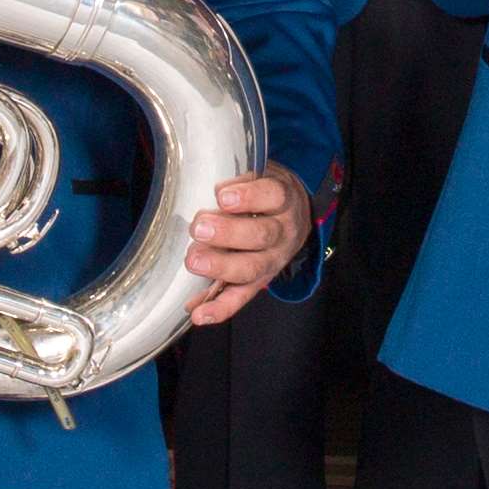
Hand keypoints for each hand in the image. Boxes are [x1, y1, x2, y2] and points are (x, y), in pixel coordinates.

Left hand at [183, 158, 313, 328]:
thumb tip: (210, 190)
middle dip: (228, 233)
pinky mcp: (260, 281)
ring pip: (252, 268)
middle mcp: (282, 232)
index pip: (272, 195)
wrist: (294, 215)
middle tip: (199, 228)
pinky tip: (198, 313)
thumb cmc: (265, 192)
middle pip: (261, 235)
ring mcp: (272, 260)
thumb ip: (239, 180)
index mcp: (283, 200)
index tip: (222, 196)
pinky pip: (242, 297)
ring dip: (221, 267)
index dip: (248, 196)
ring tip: (194, 261)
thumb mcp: (261, 174)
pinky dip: (221, 308)